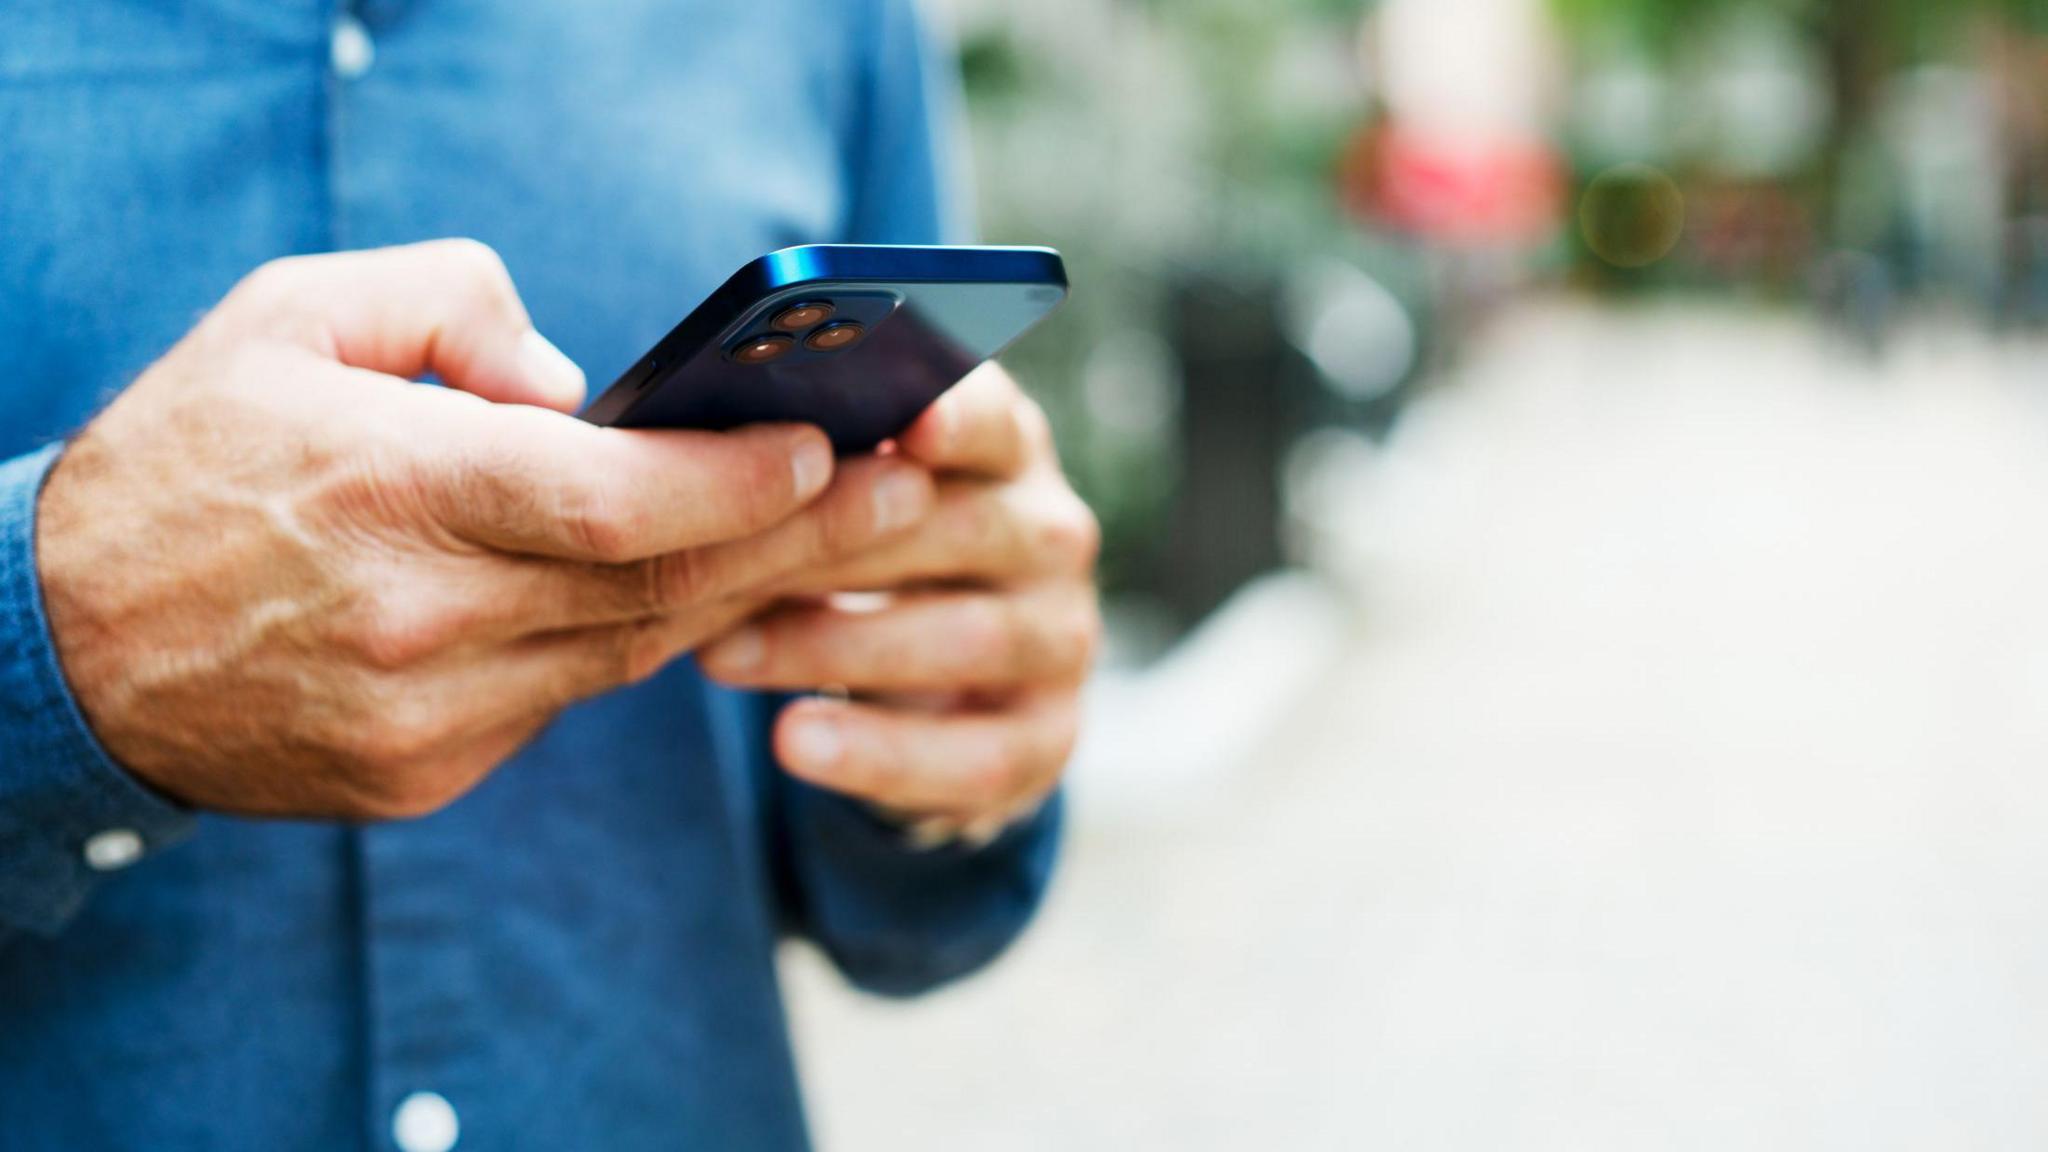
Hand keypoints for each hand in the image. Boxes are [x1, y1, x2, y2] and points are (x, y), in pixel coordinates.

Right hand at [38, 240, 934, 820]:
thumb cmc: (187, 460)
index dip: (738, 483)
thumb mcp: (289, 318)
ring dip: (741, 595)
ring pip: (629, 653)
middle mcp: (418, 620)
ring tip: (834, 537)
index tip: (830, 448)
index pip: (612, 502)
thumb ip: (449, 306)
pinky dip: (630, 641)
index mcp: (388, 490)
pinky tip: (695, 595)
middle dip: (801, 541)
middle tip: (907, 493)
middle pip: (657, 588)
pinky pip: (564, 701)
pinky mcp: (422, 775)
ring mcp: (425, 717)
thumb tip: (579, 385)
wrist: (60, 648)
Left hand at [699, 365, 1100, 839]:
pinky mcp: (1049, 735)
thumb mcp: (842, 500)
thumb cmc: (858, 557)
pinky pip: (978, 755)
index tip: (904, 426)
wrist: (923, 693)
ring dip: (835, 648)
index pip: (994, 421)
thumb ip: (811, 467)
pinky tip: (794, 741)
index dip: (955, 419)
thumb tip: (712, 446)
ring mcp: (1061, 637)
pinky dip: (880, 753)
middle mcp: (1051, 535)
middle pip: (964, 528)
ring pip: (969, 639)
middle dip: (837, 546)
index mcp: (1005, 452)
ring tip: (722, 656)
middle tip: (718, 561)